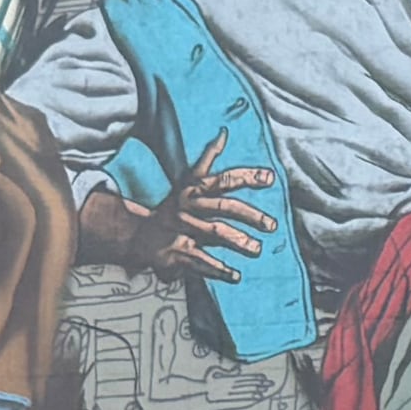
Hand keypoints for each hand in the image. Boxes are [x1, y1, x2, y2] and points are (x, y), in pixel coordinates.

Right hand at [80, 134, 276, 285]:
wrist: (139, 235)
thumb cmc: (171, 207)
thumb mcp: (187, 181)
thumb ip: (208, 159)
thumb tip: (224, 134)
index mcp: (193, 189)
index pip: (224, 179)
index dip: (247, 177)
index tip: (271, 177)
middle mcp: (188, 207)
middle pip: (223, 207)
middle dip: (250, 215)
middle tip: (272, 225)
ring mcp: (182, 229)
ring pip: (214, 233)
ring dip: (238, 242)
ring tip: (257, 249)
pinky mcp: (176, 252)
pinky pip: (201, 261)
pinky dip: (219, 270)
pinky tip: (236, 275)